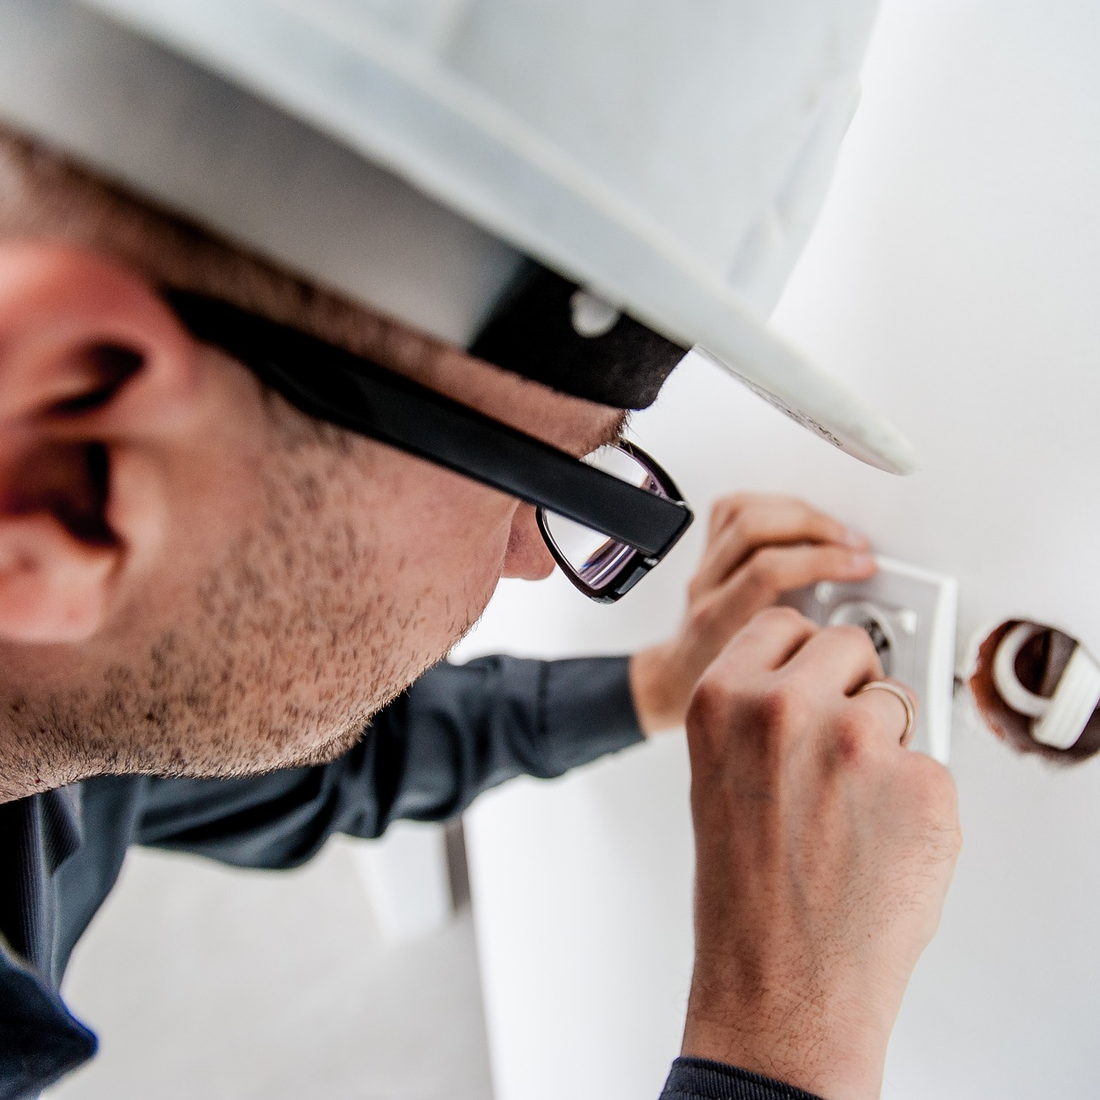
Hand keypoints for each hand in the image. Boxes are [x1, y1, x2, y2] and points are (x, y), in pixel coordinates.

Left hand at [630, 494, 874, 732]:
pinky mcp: (707, 550)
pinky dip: (773, 504)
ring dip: (798, 512)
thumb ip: (806, 655)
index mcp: (719, 620)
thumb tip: (860, 634)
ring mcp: (704, 565)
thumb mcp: (770, 681)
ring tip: (834, 530)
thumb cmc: (722, 684)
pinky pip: (733, 507)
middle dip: (815, 527)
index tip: (860, 566)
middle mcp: (706, 586)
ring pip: (743, 511)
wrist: (680, 677)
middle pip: (754, 528)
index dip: (822, 560)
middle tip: (854, 545)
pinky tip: (799, 517)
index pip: (768, 569)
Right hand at [681, 608, 960, 1099]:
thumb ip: (756, 711)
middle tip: (836, 744)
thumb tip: (816, 681)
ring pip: (897, 700)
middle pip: (848, 645)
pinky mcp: (921, 783)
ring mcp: (858, 741)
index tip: (812, 672)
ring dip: (885, 741)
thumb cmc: (743, 892)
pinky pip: (931, 762)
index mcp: (723, 698)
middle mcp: (785, 707)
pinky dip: (915, 796)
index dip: (803, 654)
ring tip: (851, 807)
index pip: (784, 623)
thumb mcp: (716, 775)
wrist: (781, 985)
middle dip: (849, 685)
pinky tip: (880, 839)